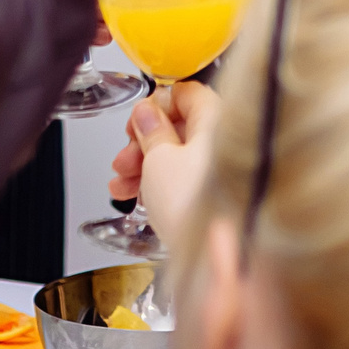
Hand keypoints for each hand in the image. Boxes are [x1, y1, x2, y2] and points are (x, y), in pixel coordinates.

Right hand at [108, 81, 220, 223]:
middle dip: (143, 143)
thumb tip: (146, 112)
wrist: (216, 254)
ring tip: (122, 187)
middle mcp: (227, 138)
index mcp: (217, 117)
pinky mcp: (220, 194)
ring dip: (146, 167)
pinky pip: (188, 178)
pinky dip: (163, 184)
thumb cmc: (194, 203)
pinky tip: (141, 198)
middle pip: (180, 127)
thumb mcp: (159, 160)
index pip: (185, 93)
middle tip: (124, 160)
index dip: (155, 106)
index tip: (135, 123)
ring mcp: (224, 167)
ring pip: (180, 155)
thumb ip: (151, 131)